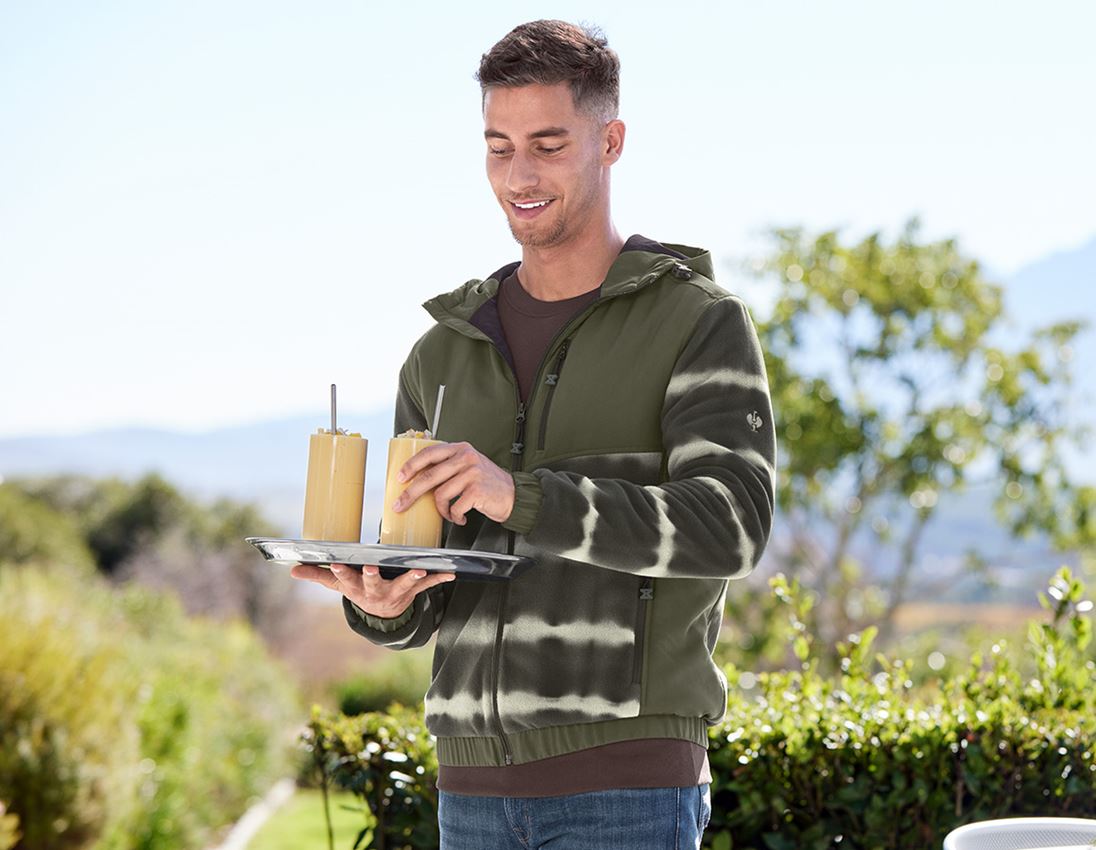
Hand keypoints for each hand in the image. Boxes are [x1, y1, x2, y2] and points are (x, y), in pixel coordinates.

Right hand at [289, 562, 454, 617]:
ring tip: (419, 571)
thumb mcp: (339, 584)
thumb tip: (291, 570)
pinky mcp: (413, 591)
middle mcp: (376, 593)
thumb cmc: (359, 589)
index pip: (346, 579)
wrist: (384, 613)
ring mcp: (396, 593)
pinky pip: (427, 586)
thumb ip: (318, 575)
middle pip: (373, 584)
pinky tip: (450, 573)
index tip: (337, 562)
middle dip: (372, 576)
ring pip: (403, 586)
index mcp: (357, 588)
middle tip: (371, 568)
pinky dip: (438, 579)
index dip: (341, 571)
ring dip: (411, 578)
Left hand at [393, 441, 514, 524]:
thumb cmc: (487, 483)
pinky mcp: (477, 491)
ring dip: (441, 509)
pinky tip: (460, 517)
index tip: (399, 477)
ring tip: (448, 514)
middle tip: (400, 505)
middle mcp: (466, 458)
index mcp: (460, 449)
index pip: (429, 453)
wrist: (513, 495)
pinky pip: (454, 507)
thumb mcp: (468, 466)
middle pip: (429, 476)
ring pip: (440, 494)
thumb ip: (449, 466)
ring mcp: (472, 474)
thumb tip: (418, 479)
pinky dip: (454, 516)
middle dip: (411, 493)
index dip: (411, 465)